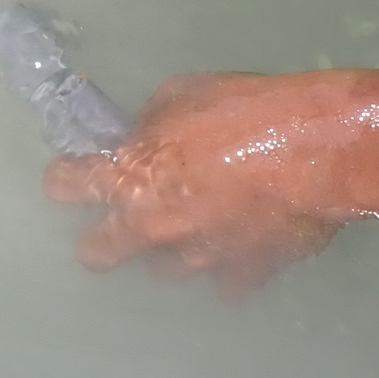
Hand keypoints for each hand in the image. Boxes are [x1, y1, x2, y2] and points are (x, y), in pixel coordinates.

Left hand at [44, 71, 347, 295]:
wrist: (315, 151)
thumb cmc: (244, 111)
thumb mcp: (185, 94)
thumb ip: (155, 121)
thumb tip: (145, 133)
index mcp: (130, 176)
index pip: (71, 184)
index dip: (63, 181)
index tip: (63, 180)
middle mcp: (153, 226)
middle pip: (100, 252)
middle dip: (98, 244)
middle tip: (106, 235)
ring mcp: (198, 257)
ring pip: (165, 271)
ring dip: (170, 252)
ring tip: (187, 233)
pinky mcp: (245, 274)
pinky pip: (226, 283)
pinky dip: (228, 268)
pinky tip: (239, 250)